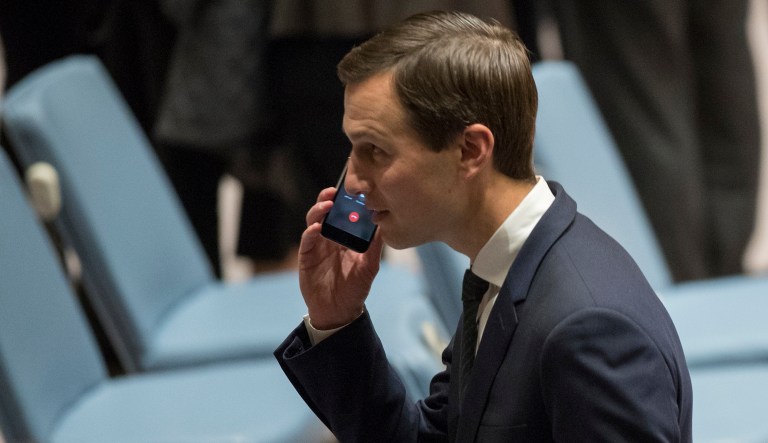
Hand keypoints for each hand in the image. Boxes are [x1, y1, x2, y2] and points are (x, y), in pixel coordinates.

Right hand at [298, 187, 383, 329]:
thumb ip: (374, 247)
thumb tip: (383, 226)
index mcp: (345, 237)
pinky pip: (307, 240)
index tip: (351, 190)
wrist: (339, 311)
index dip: (345, 201)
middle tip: (333, 192)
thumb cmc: (355, 289)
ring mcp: (317, 246)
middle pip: (326, 213)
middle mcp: (330, 238)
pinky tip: (317, 228)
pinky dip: (310, 232)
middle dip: (327, 199)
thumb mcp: (370, 267)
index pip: (344, 213)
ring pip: (314, 221)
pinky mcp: (306, 256)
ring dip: (318, 211)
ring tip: (327, 205)